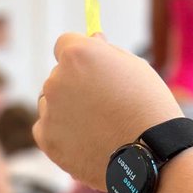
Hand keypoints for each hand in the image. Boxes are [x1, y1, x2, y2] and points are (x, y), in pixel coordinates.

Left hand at [33, 34, 182, 188]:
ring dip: (65, 109)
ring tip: (96, 126)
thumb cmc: (147, 107)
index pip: (64, 45)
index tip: (89, 69)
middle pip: (57, 76)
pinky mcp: (45, 138)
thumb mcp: (133, 67)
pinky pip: (45, 128)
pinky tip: (84, 139)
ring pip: (49, 103)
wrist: (147, 153)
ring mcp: (49, 110)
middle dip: (73, 85)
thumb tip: (91, 39)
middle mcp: (57, 79)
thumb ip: (105, 53)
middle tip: (100, 105)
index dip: (78, 57)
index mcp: (78, 55)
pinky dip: (60, 133)